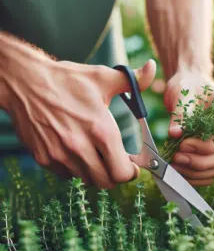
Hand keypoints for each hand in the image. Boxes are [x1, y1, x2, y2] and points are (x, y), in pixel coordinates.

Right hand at [3, 51, 155, 187]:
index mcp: (100, 130)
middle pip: (106, 182)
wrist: (24, 81)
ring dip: (95, 171)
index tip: (131, 166)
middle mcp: (80, 147)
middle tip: (115, 162)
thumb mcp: (102, 77)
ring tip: (94, 153)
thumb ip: (133, 80)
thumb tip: (152, 67)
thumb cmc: (67, 80)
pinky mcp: (44, 158)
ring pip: (87, 180)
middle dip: (115, 175)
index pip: (122, 172)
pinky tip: (75, 151)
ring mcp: (60, 155)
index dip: (130, 173)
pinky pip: (67, 175)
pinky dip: (75, 168)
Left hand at [164, 69, 213, 185]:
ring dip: (197, 172)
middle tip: (176, 157)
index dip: (207, 146)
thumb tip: (174, 134)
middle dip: (200, 162)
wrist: (189, 89)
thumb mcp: (184, 94)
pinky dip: (197, 176)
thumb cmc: (190, 87)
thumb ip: (180, 114)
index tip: (183, 144)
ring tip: (175, 165)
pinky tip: (180, 171)